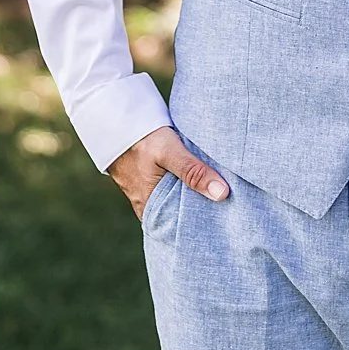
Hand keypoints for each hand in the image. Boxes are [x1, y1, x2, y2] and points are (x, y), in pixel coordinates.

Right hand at [107, 126, 228, 219]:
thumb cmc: (142, 139)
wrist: (116, 121)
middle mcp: (147, 204)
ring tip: (225, 195)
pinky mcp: (150, 179)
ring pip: (176, 200)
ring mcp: (147, 192)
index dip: (201, 226)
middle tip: (232, 211)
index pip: (179, 228)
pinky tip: (205, 179)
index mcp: (150, 207)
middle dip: (202, 211)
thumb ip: (193, 173)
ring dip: (195, 196)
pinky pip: (172, 188)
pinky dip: (187, 185)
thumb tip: (222, 195)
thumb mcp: (170, 153)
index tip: (226, 224)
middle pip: (179, 214)